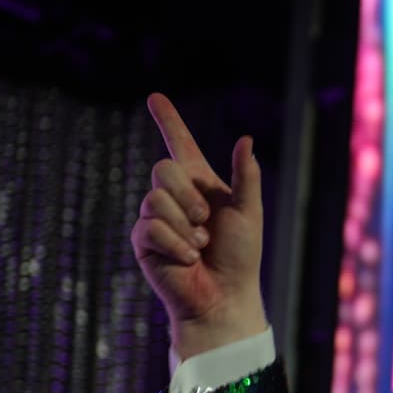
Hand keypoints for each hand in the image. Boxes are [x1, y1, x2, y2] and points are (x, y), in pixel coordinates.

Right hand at [130, 93, 266, 358]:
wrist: (224, 296)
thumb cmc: (241, 257)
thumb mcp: (249, 213)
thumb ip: (245, 177)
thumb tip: (245, 139)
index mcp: (201, 186)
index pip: (180, 145)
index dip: (168, 121)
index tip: (155, 96)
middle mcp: (174, 197)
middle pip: (163, 167)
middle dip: (187, 194)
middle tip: (206, 221)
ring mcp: (156, 218)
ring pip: (155, 198)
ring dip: (185, 225)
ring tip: (200, 246)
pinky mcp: (144, 240)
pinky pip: (150, 226)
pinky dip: (175, 243)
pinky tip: (187, 258)